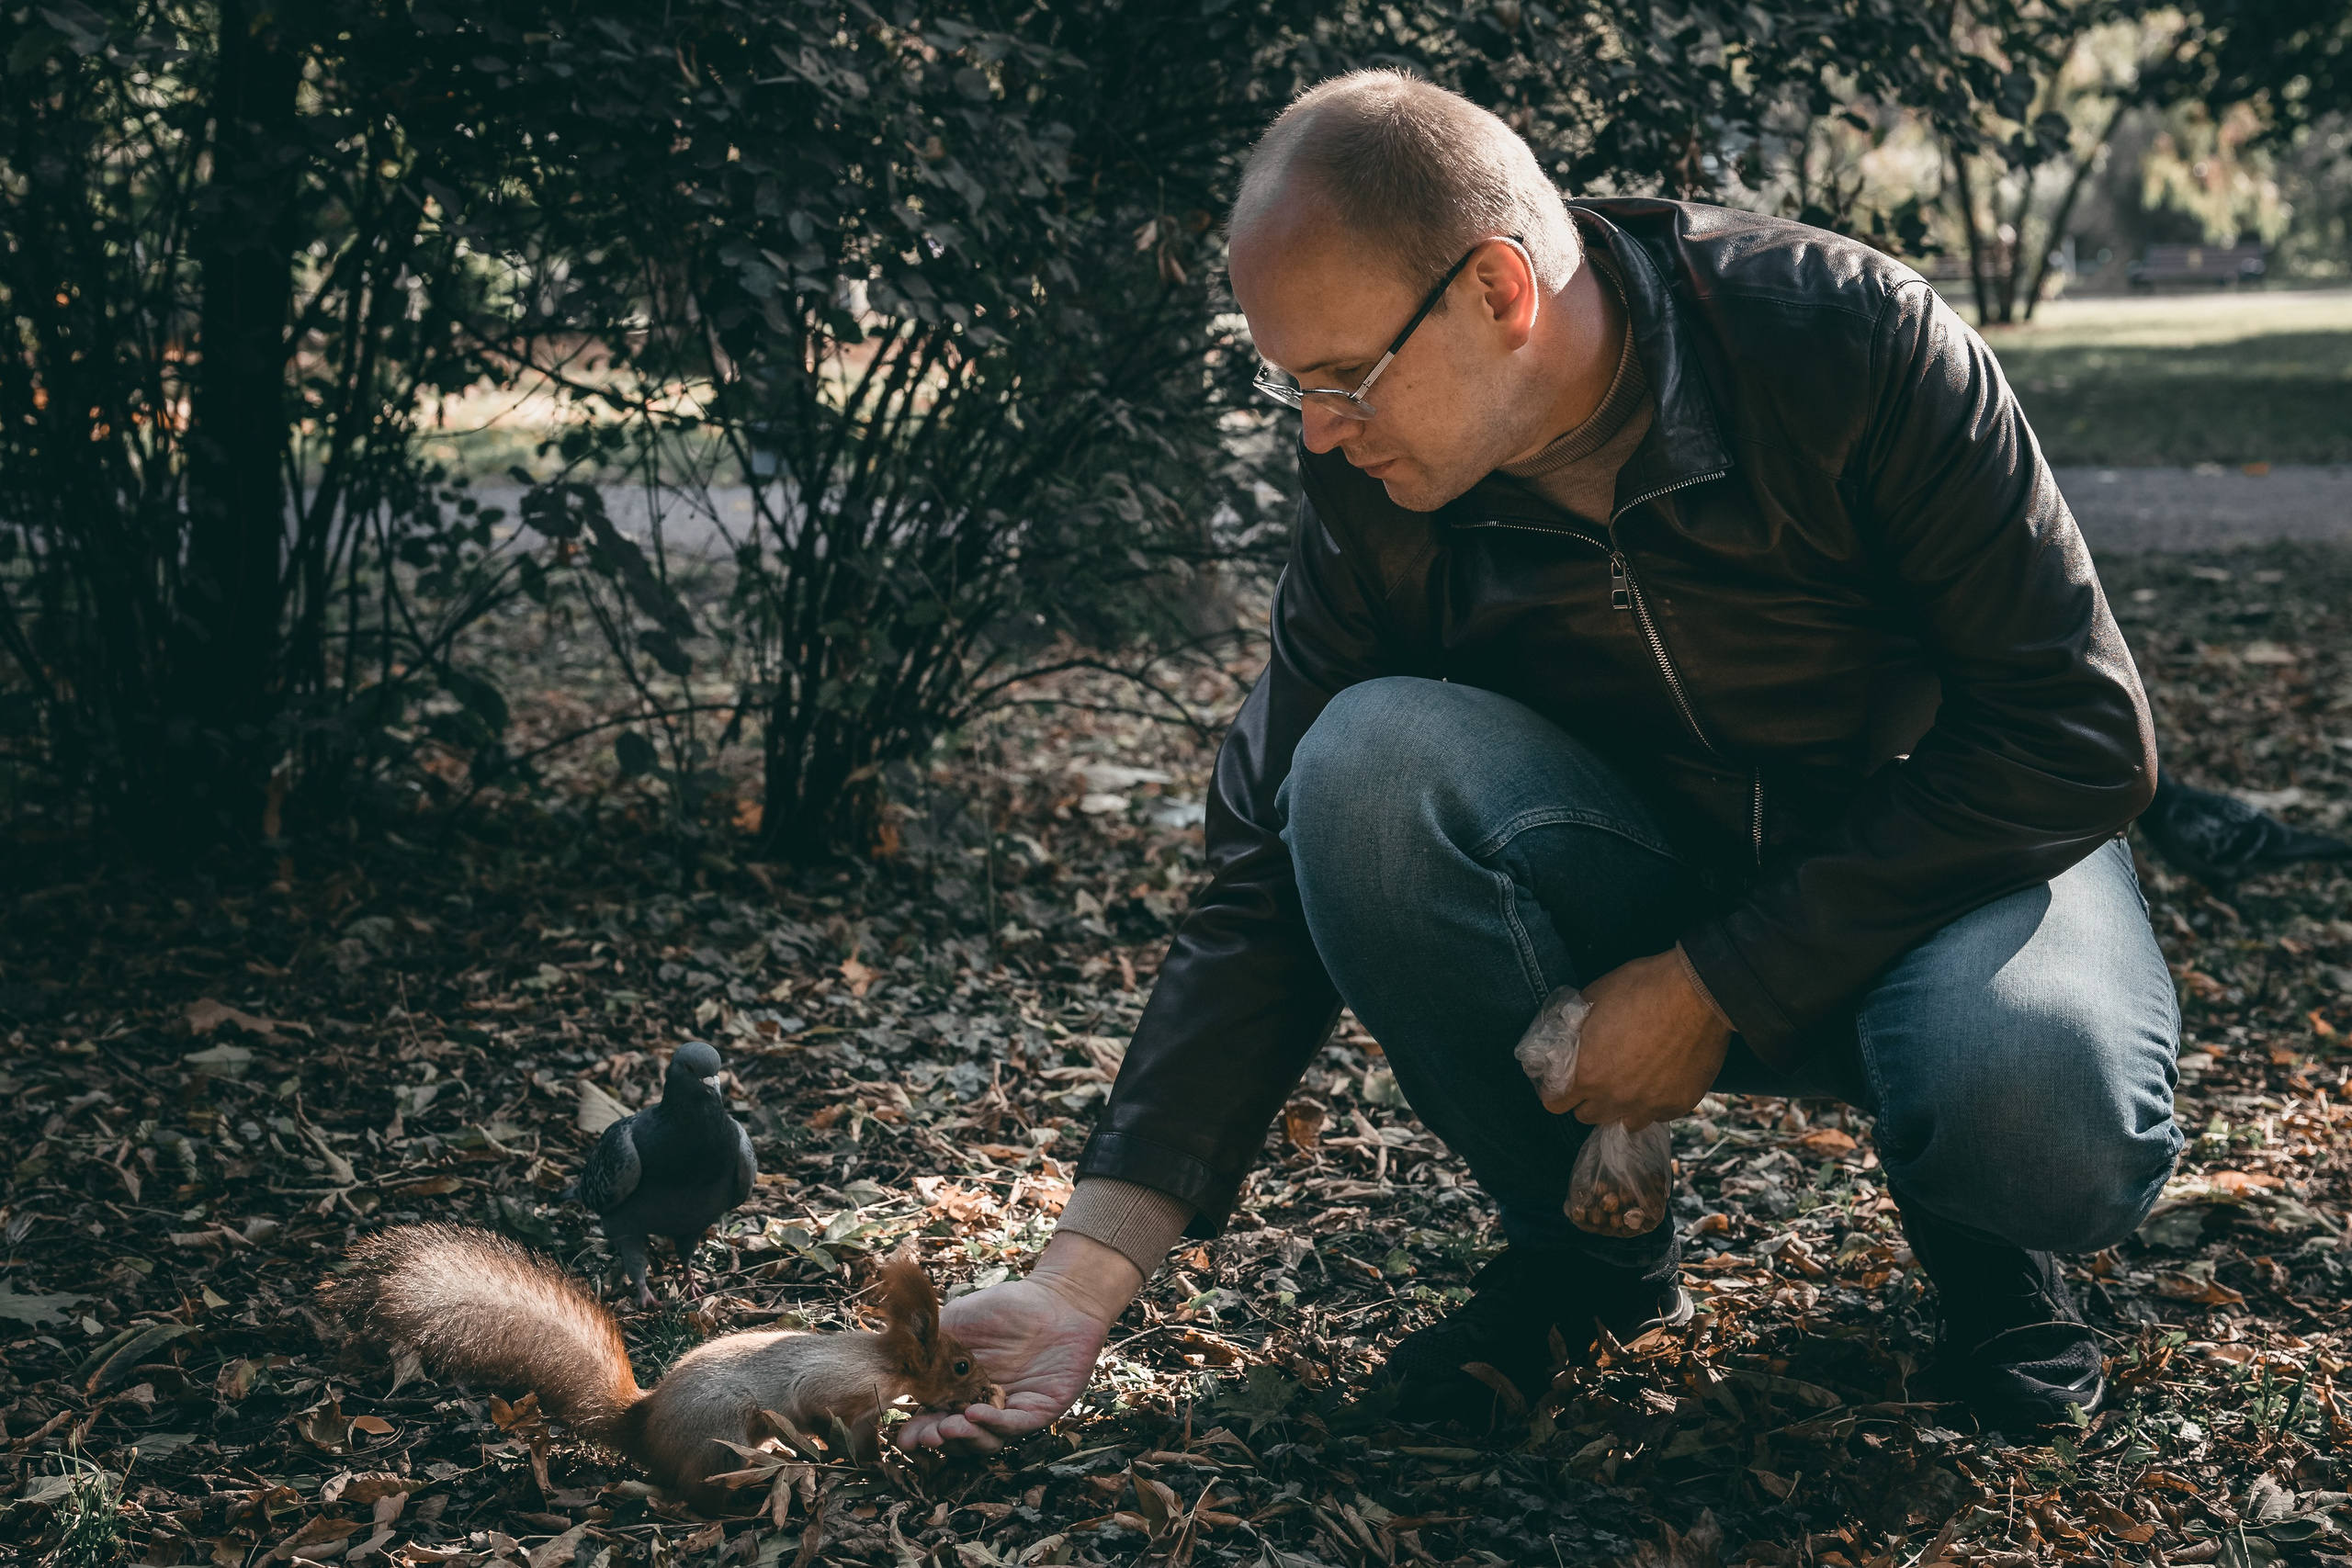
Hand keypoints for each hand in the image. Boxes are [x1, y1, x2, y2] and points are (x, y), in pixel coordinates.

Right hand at [894, 1232, 1138, 1454]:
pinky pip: (1014, 1425)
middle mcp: (984, 1406)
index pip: (935, 1419)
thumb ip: (927, 1340)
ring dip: (965, 1438)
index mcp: (960, 1390)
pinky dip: (993, 1424)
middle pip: (958, 1437)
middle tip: (926, 1436)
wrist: (1054, 1297)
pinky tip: (974, 1415)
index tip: (902, 1437)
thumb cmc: (1003, 1307)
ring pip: (986, 1439)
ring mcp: (1012, 1411)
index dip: (918, 1431)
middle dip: (939, 1439)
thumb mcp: (956, 1321)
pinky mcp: (1040, 1410)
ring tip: (948, 1427)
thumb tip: (890, 1355)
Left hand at [1544, 948, 1730, 1131]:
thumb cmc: (1642, 988)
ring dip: (1620, 1108)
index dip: (1556, 1092)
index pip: (1555, 1103)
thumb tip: (1566, 1035)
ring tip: (1628, 1086)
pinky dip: (1653, 1104)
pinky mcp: (1679, 1104)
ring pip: (1624, 1123)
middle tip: (1597, 1078)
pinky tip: (1657, 1083)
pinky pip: (1658, 1116)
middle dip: (1587, 1100)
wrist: (1697, 991)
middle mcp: (1615, 1098)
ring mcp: (1649, 1105)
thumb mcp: (1593, 997)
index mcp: (1588, 1073)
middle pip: (1587, 1116)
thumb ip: (1574, 1027)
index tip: (1562, 1083)